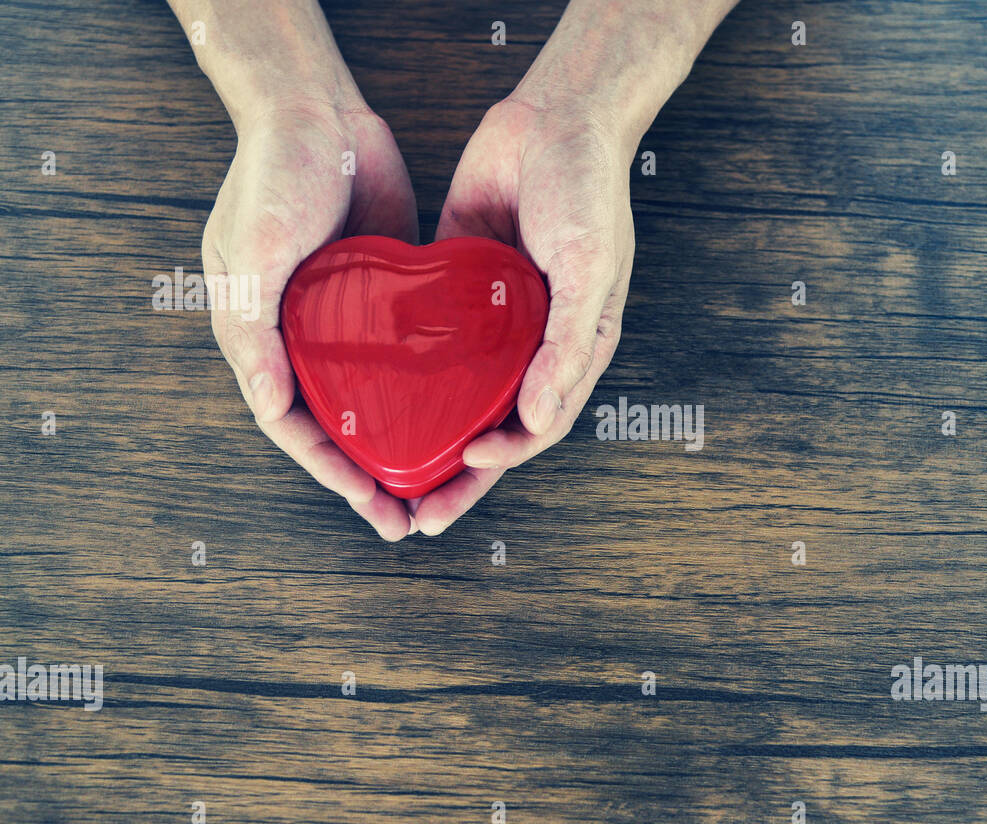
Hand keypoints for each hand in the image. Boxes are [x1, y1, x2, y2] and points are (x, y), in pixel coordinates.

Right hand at [202, 101, 419, 540]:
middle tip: (408, 521)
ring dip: (403, 441)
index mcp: (260, 338)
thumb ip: (254, 329)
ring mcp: (346, 319)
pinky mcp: (385, 295)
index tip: (371, 505)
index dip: (331, 471)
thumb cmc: (271, 174)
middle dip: (369, 476)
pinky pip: (406, 354)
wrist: (316, 109)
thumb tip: (268, 406)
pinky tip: (461, 412)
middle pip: (338, 424)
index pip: (295, 424)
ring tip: (440, 482)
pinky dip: (426, 387)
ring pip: (375, 398)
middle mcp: (302, 338)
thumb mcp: (253, 250)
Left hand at [409, 98, 633, 534]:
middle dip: (455, 476)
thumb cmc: (590, 193)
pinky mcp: (456, 285)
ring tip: (383, 472)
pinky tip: (370, 390)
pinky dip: (406, 368)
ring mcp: (490, 318)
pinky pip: (430, 338)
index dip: (502, 458)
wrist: (558, 117)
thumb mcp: (590, 271)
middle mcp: (529, 345)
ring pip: (454, 392)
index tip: (464, 468)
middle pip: (488, 426)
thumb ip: (566, 346)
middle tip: (414, 517)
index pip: (533, 426)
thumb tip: (536, 421)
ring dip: (425, 433)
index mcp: (569, 351)